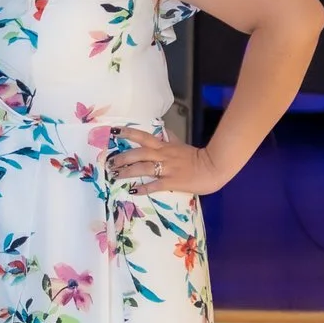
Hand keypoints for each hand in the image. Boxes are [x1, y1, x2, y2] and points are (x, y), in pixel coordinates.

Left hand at [107, 130, 229, 197]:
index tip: (113, 131)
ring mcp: (167, 169)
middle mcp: (163, 155)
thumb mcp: (182, 144)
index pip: (143, 136)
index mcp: (165, 146)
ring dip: (127, 172)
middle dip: (122, 158)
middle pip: (138, 153)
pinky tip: (133, 191)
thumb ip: (171, 139)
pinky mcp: (172, 182)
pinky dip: (143, 188)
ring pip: (143, 168)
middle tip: (109, 163)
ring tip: (115, 175)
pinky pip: (155, 185)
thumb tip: (163, 131)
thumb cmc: (198, 157)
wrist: (214, 167)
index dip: (128, 133)